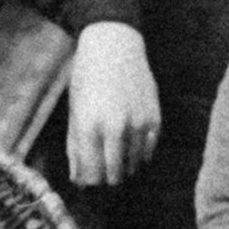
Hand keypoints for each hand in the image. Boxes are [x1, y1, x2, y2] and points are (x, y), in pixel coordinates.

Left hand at [65, 22, 161, 186]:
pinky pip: (148, 152)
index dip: (89, 182)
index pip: (91, 175)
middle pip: (113, 176)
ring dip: (124, 166)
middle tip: (103, 172)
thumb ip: (75, 147)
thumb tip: (78, 179)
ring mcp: (137, 124)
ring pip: (133, 166)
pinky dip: (140, 155)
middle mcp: (114, 128)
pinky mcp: (154, 119)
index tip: (89, 179)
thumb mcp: (74, 112)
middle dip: (106, 178)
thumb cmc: (87, 78)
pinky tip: (130, 145)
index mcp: (88, 127)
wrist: (113, 45)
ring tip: (115, 153)